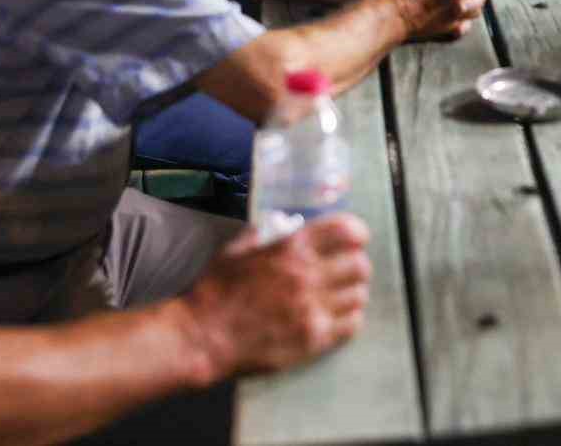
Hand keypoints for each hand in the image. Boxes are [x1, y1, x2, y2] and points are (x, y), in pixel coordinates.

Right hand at [179, 214, 371, 377]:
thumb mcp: (237, 249)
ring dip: (351, 294)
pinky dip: (348, 320)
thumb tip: (286, 222)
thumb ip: (266, 233)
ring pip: (359, 295)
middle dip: (355, 266)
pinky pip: (351, 325)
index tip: (354, 241)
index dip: (357, 234)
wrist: (200, 338)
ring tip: (339, 297)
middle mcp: (307, 274)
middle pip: (360, 265)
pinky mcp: (312, 338)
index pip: (348, 230)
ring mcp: (312, 308)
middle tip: (345, 273)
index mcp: (291, 247)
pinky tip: (335, 319)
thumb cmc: (214, 292)